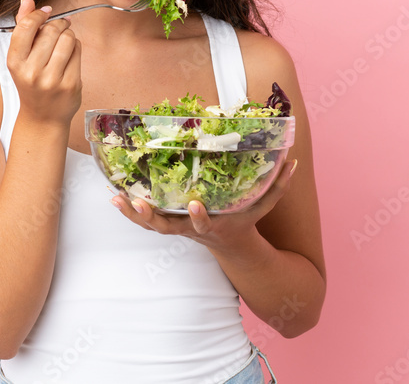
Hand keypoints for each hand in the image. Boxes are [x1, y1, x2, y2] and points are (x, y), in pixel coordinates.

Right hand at [6, 0, 82, 124]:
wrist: (42, 117)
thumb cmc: (31, 81)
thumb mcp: (21, 57)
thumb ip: (23, 25)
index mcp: (15, 63)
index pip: (26, 27)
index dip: (39, 14)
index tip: (46, 13)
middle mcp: (31, 72)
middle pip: (51, 30)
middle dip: (58, 24)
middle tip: (60, 27)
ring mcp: (52, 80)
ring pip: (68, 38)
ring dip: (68, 34)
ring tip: (64, 42)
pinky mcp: (70, 84)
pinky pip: (78, 51)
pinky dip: (76, 47)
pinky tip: (69, 56)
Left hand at [110, 159, 298, 254]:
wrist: (232, 247)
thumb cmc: (245, 221)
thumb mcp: (262, 205)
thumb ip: (278, 185)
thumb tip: (293, 161)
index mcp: (214, 225)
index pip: (204, 223)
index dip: (199, 216)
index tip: (195, 204)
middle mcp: (191, 229)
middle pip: (167, 228)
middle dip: (153, 218)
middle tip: (141, 204)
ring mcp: (176, 228)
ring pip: (150, 226)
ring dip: (133, 214)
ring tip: (117, 199)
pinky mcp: (166, 223)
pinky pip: (145, 220)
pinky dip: (129, 211)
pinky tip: (115, 197)